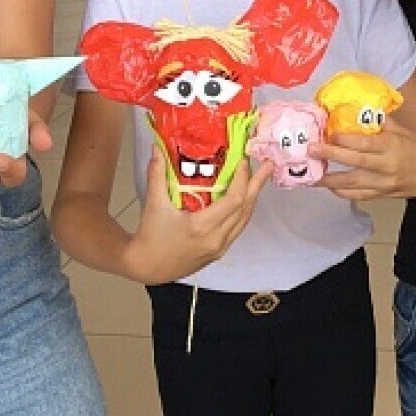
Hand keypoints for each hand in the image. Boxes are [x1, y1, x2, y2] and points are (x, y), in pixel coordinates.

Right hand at [121, 155, 269, 284]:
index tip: (244, 161)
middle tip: (269, 165)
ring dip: (252, 198)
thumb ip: (156, 174)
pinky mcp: (219, 252)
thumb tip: (157, 148)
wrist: (147, 267)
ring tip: (259, 179)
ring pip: (244, 220)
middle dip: (258, 185)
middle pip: (246, 209)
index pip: (234, 200)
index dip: (243, 179)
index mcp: (202, 226)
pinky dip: (243, 211)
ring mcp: (220, 247)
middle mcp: (216, 239)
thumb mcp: (154, 204)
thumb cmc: (150, 236)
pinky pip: (238, 228)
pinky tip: (244, 199)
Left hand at [315, 123, 415, 200]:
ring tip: (311, 176)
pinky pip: (359, 195)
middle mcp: (387, 165)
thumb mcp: (401, 130)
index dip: (345, 140)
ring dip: (330, 180)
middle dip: (330, 156)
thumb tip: (355, 110)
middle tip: (311, 150)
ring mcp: (385, 183)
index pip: (365, 143)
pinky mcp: (383, 195)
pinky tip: (330, 187)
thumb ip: (379, 122)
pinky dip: (342, 192)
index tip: (329, 134)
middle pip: (355, 162)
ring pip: (353, 184)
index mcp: (392, 145)